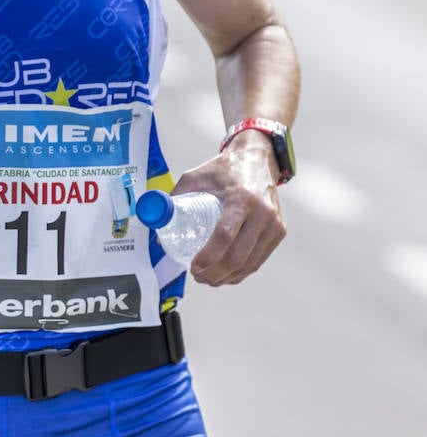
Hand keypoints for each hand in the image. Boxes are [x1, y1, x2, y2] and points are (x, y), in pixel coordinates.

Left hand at [172, 132, 285, 285]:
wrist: (257, 158)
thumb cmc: (222, 170)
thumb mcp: (195, 178)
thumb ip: (174, 202)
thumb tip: (157, 232)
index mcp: (240, 198)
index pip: (224, 235)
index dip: (208, 257)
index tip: (192, 267)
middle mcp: (262, 213)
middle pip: (237, 256)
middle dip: (215, 274)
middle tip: (197, 276)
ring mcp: (274, 224)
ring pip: (249, 263)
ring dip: (227, 278)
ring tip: (208, 279)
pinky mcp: (279, 231)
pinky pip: (258, 260)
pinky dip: (241, 272)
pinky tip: (226, 274)